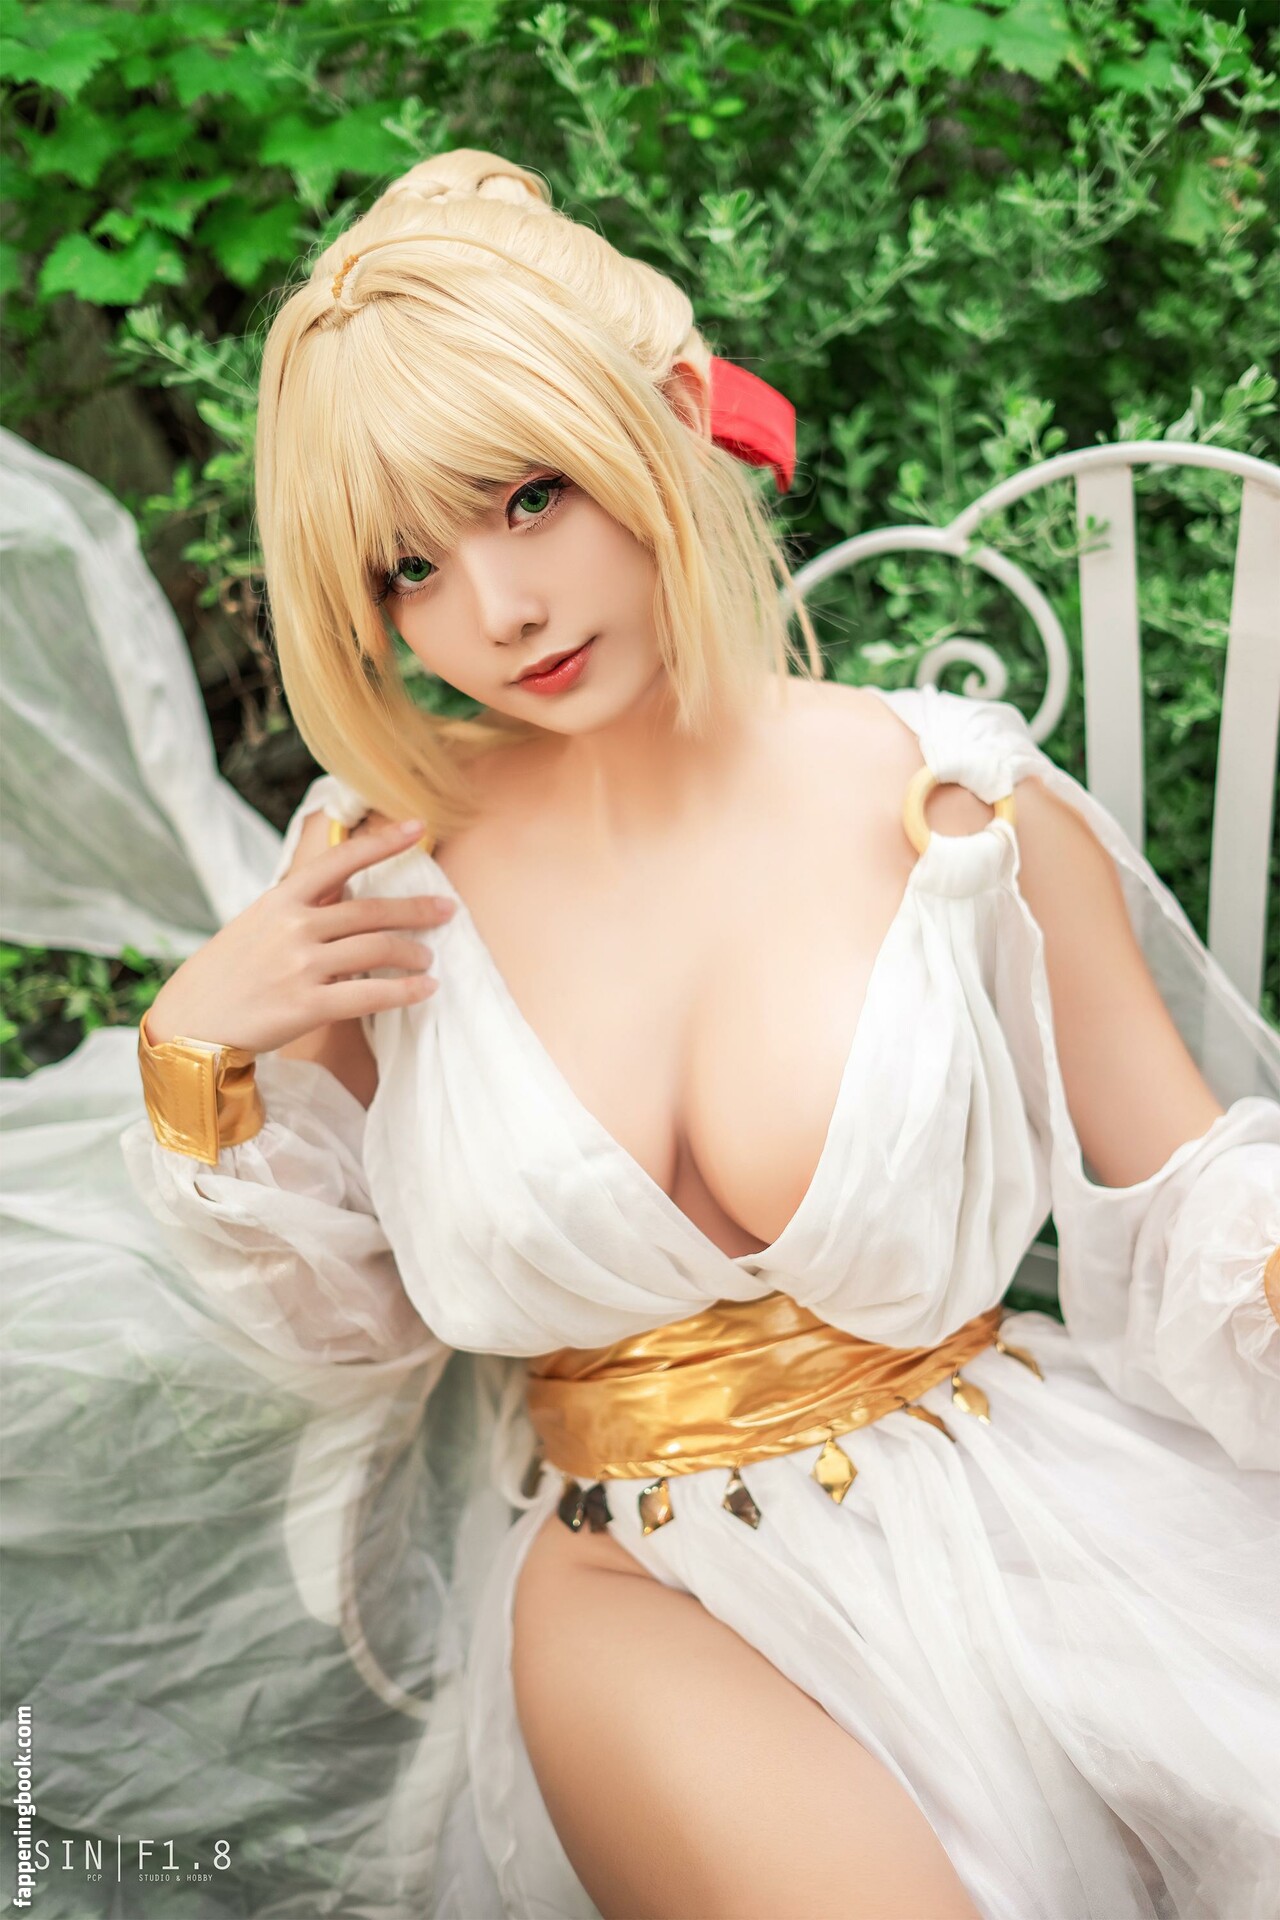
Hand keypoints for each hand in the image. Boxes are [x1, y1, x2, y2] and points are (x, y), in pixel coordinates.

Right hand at [143, 815, 455, 1055]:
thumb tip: (348, 890)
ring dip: (413, 953)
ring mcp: (300, 966)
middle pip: (372, 911)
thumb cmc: (228, 972)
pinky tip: (425, 989)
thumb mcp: (257, 924)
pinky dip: (405, 991)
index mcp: (281, 900)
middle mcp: (293, 927)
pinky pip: (370, 995)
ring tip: (428, 958)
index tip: (417, 827)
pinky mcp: (306, 1006)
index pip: (340, 860)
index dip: (382, 843)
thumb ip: (301, 907)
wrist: (190, 1022)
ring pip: (377, 950)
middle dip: (417, 910)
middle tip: (447, 910)